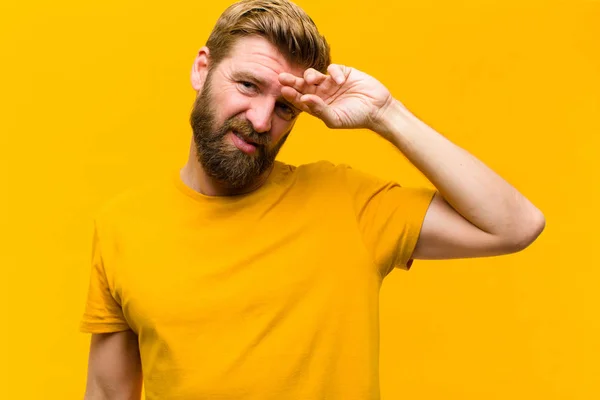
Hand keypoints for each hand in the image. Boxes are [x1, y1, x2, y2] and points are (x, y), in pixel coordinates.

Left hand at [279, 64, 394, 131]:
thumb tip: (304, 99)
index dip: (292, 95)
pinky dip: (334, 72)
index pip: (300, 100)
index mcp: (318, 106)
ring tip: (313, 79)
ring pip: (314, 75)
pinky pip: (333, 68)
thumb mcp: (335, 119)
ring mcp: (332, 82)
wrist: (378, 109)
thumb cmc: (356, 118)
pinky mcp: (343, 72)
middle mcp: (322, 94)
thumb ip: (319, 110)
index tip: (284, 90)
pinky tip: (340, 80)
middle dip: (292, 81)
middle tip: (282, 77)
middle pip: (302, 85)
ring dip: (310, 75)